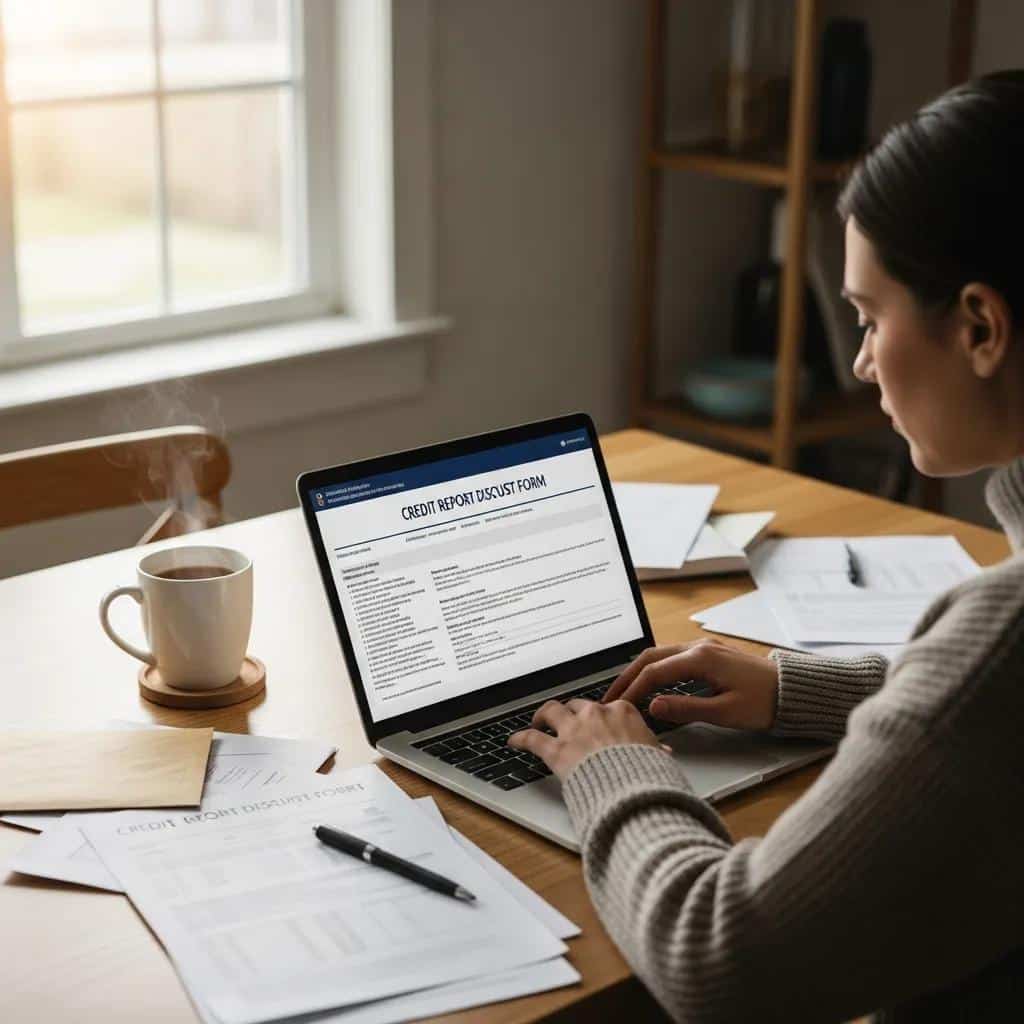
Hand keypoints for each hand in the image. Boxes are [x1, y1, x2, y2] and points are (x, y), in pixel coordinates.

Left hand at [507, 698, 662, 780]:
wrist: (633, 790)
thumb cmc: (647, 774)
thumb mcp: (657, 756)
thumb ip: (653, 749)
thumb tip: (662, 752)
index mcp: (621, 712)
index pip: (605, 707)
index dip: (597, 715)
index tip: (594, 720)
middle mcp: (595, 714)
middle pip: (576, 705)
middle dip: (569, 712)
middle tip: (564, 720)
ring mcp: (573, 730)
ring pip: (550, 711)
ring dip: (542, 716)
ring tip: (537, 721)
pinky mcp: (556, 749)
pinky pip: (532, 738)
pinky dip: (520, 738)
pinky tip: (513, 741)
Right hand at [602, 638, 778, 731]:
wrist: (794, 690)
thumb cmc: (765, 702)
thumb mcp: (725, 712)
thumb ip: (685, 708)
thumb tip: (653, 706)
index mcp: (701, 659)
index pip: (654, 672)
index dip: (632, 689)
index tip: (617, 706)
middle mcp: (699, 647)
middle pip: (651, 657)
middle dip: (627, 677)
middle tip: (610, 696)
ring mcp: (704, 648)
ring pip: (660, 655)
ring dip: (639, 672)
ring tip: (624, 691)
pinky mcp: (710, 654)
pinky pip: (673, 657)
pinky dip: (655, 669)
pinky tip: (650, 684)